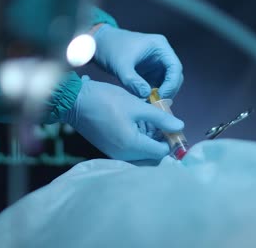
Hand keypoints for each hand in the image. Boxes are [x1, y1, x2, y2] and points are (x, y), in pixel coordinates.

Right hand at [63, 76, 183, 160]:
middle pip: (152, 154)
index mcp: (132, 146)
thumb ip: (161, 119)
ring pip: (142, 152)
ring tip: (149, 119)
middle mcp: (124, 155)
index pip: (161, 152)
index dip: (170, 139)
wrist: (75, 101)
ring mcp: (115, 154)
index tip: (171, 125)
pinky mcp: (110, 149)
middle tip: (161, 121)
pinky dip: (138, 139)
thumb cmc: (107, 100)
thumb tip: (180, 127)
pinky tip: (137, 123)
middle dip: (160, 139)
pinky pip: (131, 149)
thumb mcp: (138, 106)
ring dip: (149, 138)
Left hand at [93, 25, 183, 98]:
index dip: (172, 84)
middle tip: (158, 104)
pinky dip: (154, 95)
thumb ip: (132, 81)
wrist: (98, 45)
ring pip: (168, 83)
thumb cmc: (110, 48)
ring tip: (151, 105)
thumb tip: (146, 95)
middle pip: (175, 76)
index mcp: (160, 47)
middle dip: (168, 91)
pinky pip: (158, 86)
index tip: (162, 97)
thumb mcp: (120, 65)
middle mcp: (162, 55)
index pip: (175, 67)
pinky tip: (146, 102)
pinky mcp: (151, 72)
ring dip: (162, 95)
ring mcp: (157, 64)